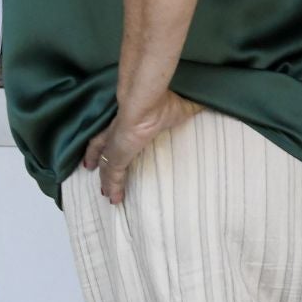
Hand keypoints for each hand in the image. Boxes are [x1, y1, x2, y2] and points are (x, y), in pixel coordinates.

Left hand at [82, 92, 201, 204]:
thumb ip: (193, 107)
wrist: (146, 103)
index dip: (112, 137)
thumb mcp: (182, 107)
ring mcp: (115, 145)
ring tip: (104, 190)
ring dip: (104, 178)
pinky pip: (112, 176)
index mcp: (129, 118)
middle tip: (91, 166)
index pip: (115, 128)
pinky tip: (114, 199)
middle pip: (101, 146)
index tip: (113, 142)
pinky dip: (113, 187)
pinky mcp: (117, 157)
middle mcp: (117, 132)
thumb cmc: (163, 102)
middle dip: (95, 156)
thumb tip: (210, 103)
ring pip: (105, 164)